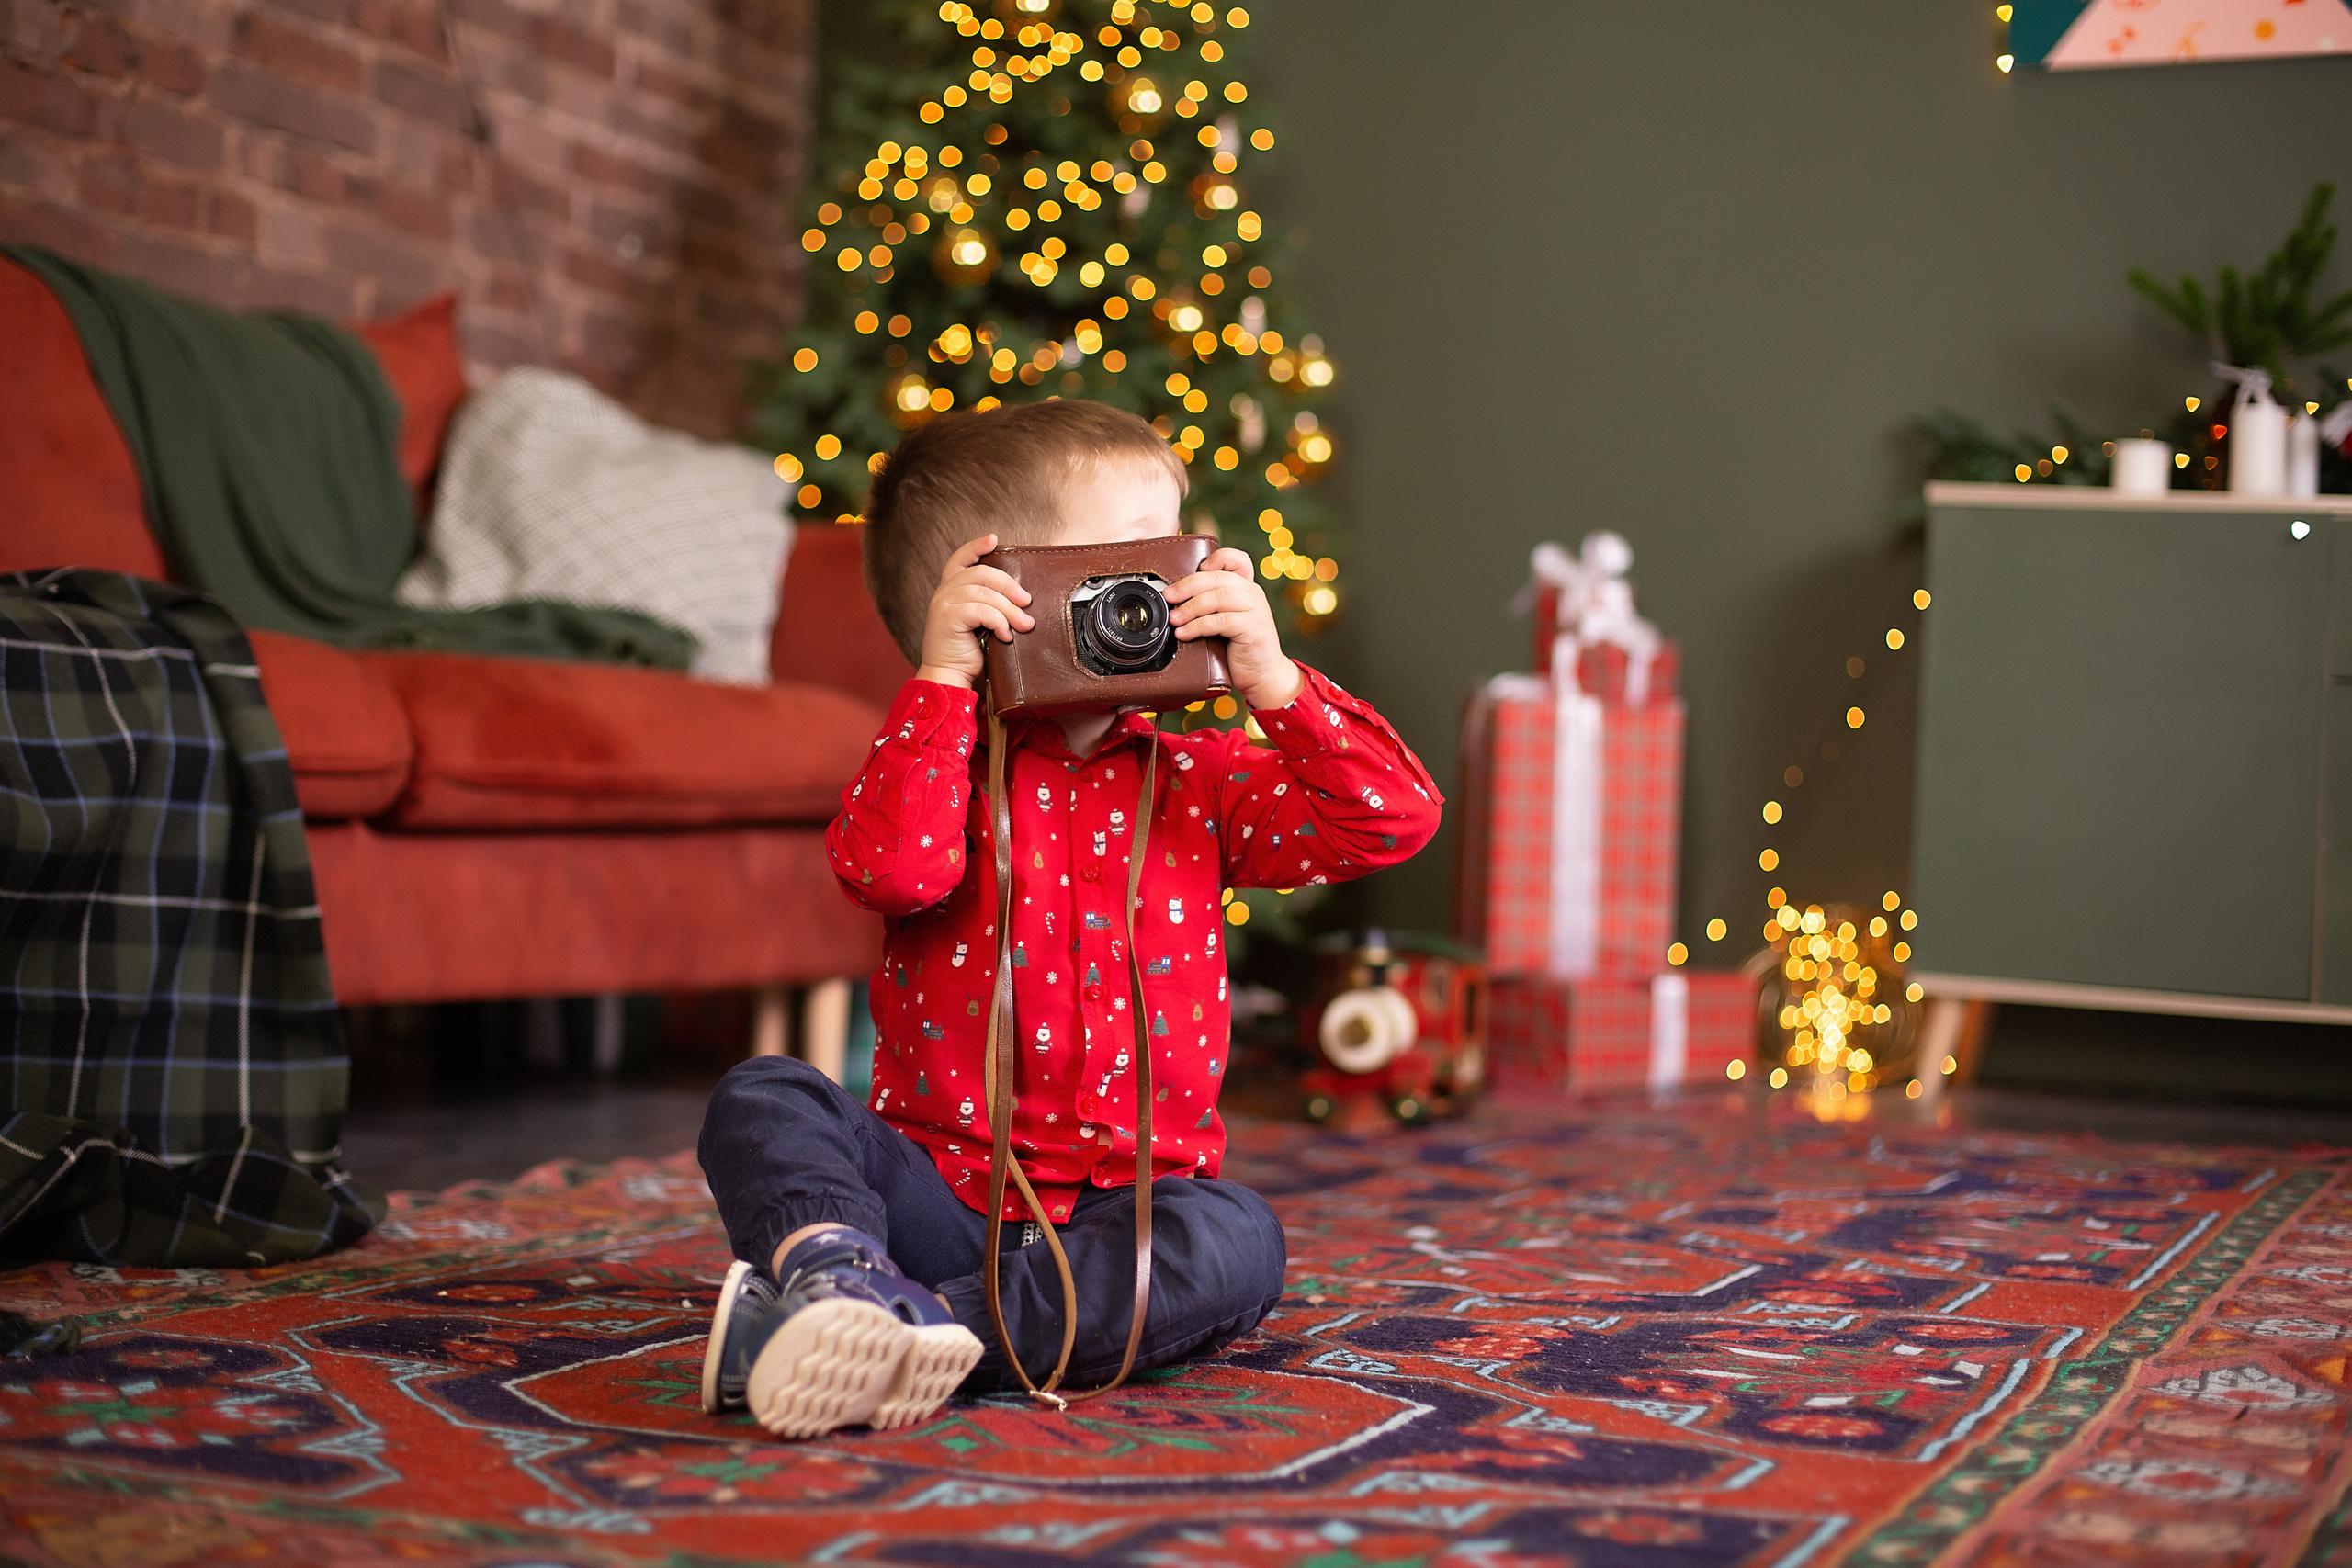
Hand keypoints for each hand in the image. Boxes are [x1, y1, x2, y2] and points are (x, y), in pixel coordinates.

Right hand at [914, 533, 1033, 690]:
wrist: (948, 677)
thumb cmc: (966, 653)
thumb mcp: (979, 623)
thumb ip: (989, 604)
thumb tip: (1021, 598)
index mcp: (949, 590)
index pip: (960, 559)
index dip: (976, 547)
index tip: (994, 540)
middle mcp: (943, 592)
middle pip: (981, 574)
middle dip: (1009, 585)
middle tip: (1026, 602)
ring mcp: (943, 603)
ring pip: (985, 593)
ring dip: (1010, 609)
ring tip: (1024, 624)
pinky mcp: (947, 617)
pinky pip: (982, 610)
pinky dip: (999, 622)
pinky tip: (1005, 635)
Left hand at [1166, 546, 1301, 710]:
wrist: (1263, 675)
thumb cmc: (1239, 648)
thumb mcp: (1226, 620)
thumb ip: (1211, 604)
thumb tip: (1175, 598)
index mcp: (1247, 587)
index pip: (1237, 560)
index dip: (1218, 558)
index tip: (1198, 568)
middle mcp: (1253, 594)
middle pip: (1217, 578)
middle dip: (1188, 586)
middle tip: (1168, 596)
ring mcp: (1255, 610)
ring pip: (1218, 597)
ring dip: (1190, 607)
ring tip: (1174, 619)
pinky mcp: (1253, 628)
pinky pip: (1221, 620)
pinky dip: (1198, 626)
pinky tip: (1184, 633)